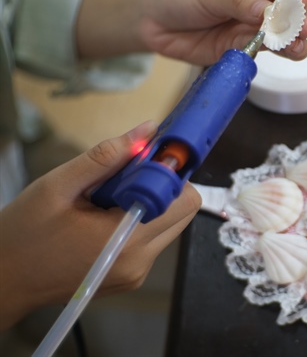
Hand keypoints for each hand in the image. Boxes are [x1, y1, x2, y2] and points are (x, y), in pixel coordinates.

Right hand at [0, 121, 200, 330]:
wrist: (2, 279)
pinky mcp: (131, 276)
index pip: (185, 201)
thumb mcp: (59, 186)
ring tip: (107, 200)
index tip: (147, 159)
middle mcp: (141, 261)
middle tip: (124, 177)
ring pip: (170, 225)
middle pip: (183, 213)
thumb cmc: (23, 233)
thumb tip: (148, 131)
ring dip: (150, 204)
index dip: (170, 173)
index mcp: (128, 240)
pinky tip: (104, 217)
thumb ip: (107, 157)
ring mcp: (137, 273)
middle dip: (162, 187)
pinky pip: (152, 240)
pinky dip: (139, 221)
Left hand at [77, 0, 306, 64]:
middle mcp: (262, 4)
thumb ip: (241, 2)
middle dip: (302, 21)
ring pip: (284, 37)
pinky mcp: (243, 49)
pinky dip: (275, 55)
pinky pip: (264, 53)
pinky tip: (280, 54)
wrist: (153, 19)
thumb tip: (267, 13)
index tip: (302, 3)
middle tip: (304, 29)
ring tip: (296, 47)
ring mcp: (254, 29)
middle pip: (293, 14)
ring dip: (294, 42)